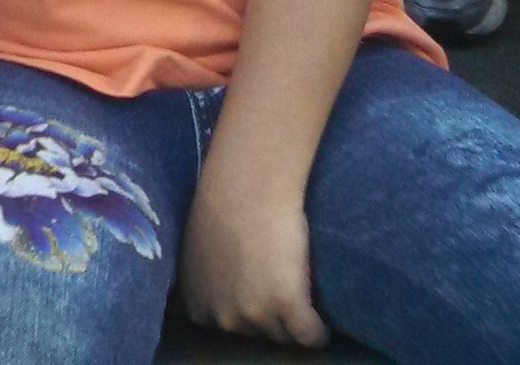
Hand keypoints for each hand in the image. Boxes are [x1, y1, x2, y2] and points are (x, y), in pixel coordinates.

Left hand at [180, 169, 326, 348]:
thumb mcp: (199, 248)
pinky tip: (323, 326)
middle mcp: (221, 314)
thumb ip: (207, 276)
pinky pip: (310, 336)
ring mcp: (254, 313)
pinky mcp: (287, 304)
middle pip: (252, 333)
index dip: (240, 311)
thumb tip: (223, 287)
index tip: (253, 297)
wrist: (248, 183)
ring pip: (282, 336)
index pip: (221, 327)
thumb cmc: (222, 202)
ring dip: (291, 323)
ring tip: (302, 304)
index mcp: (196, 300)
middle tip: (278, 290)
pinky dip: (318, 334)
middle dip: (264, 315)